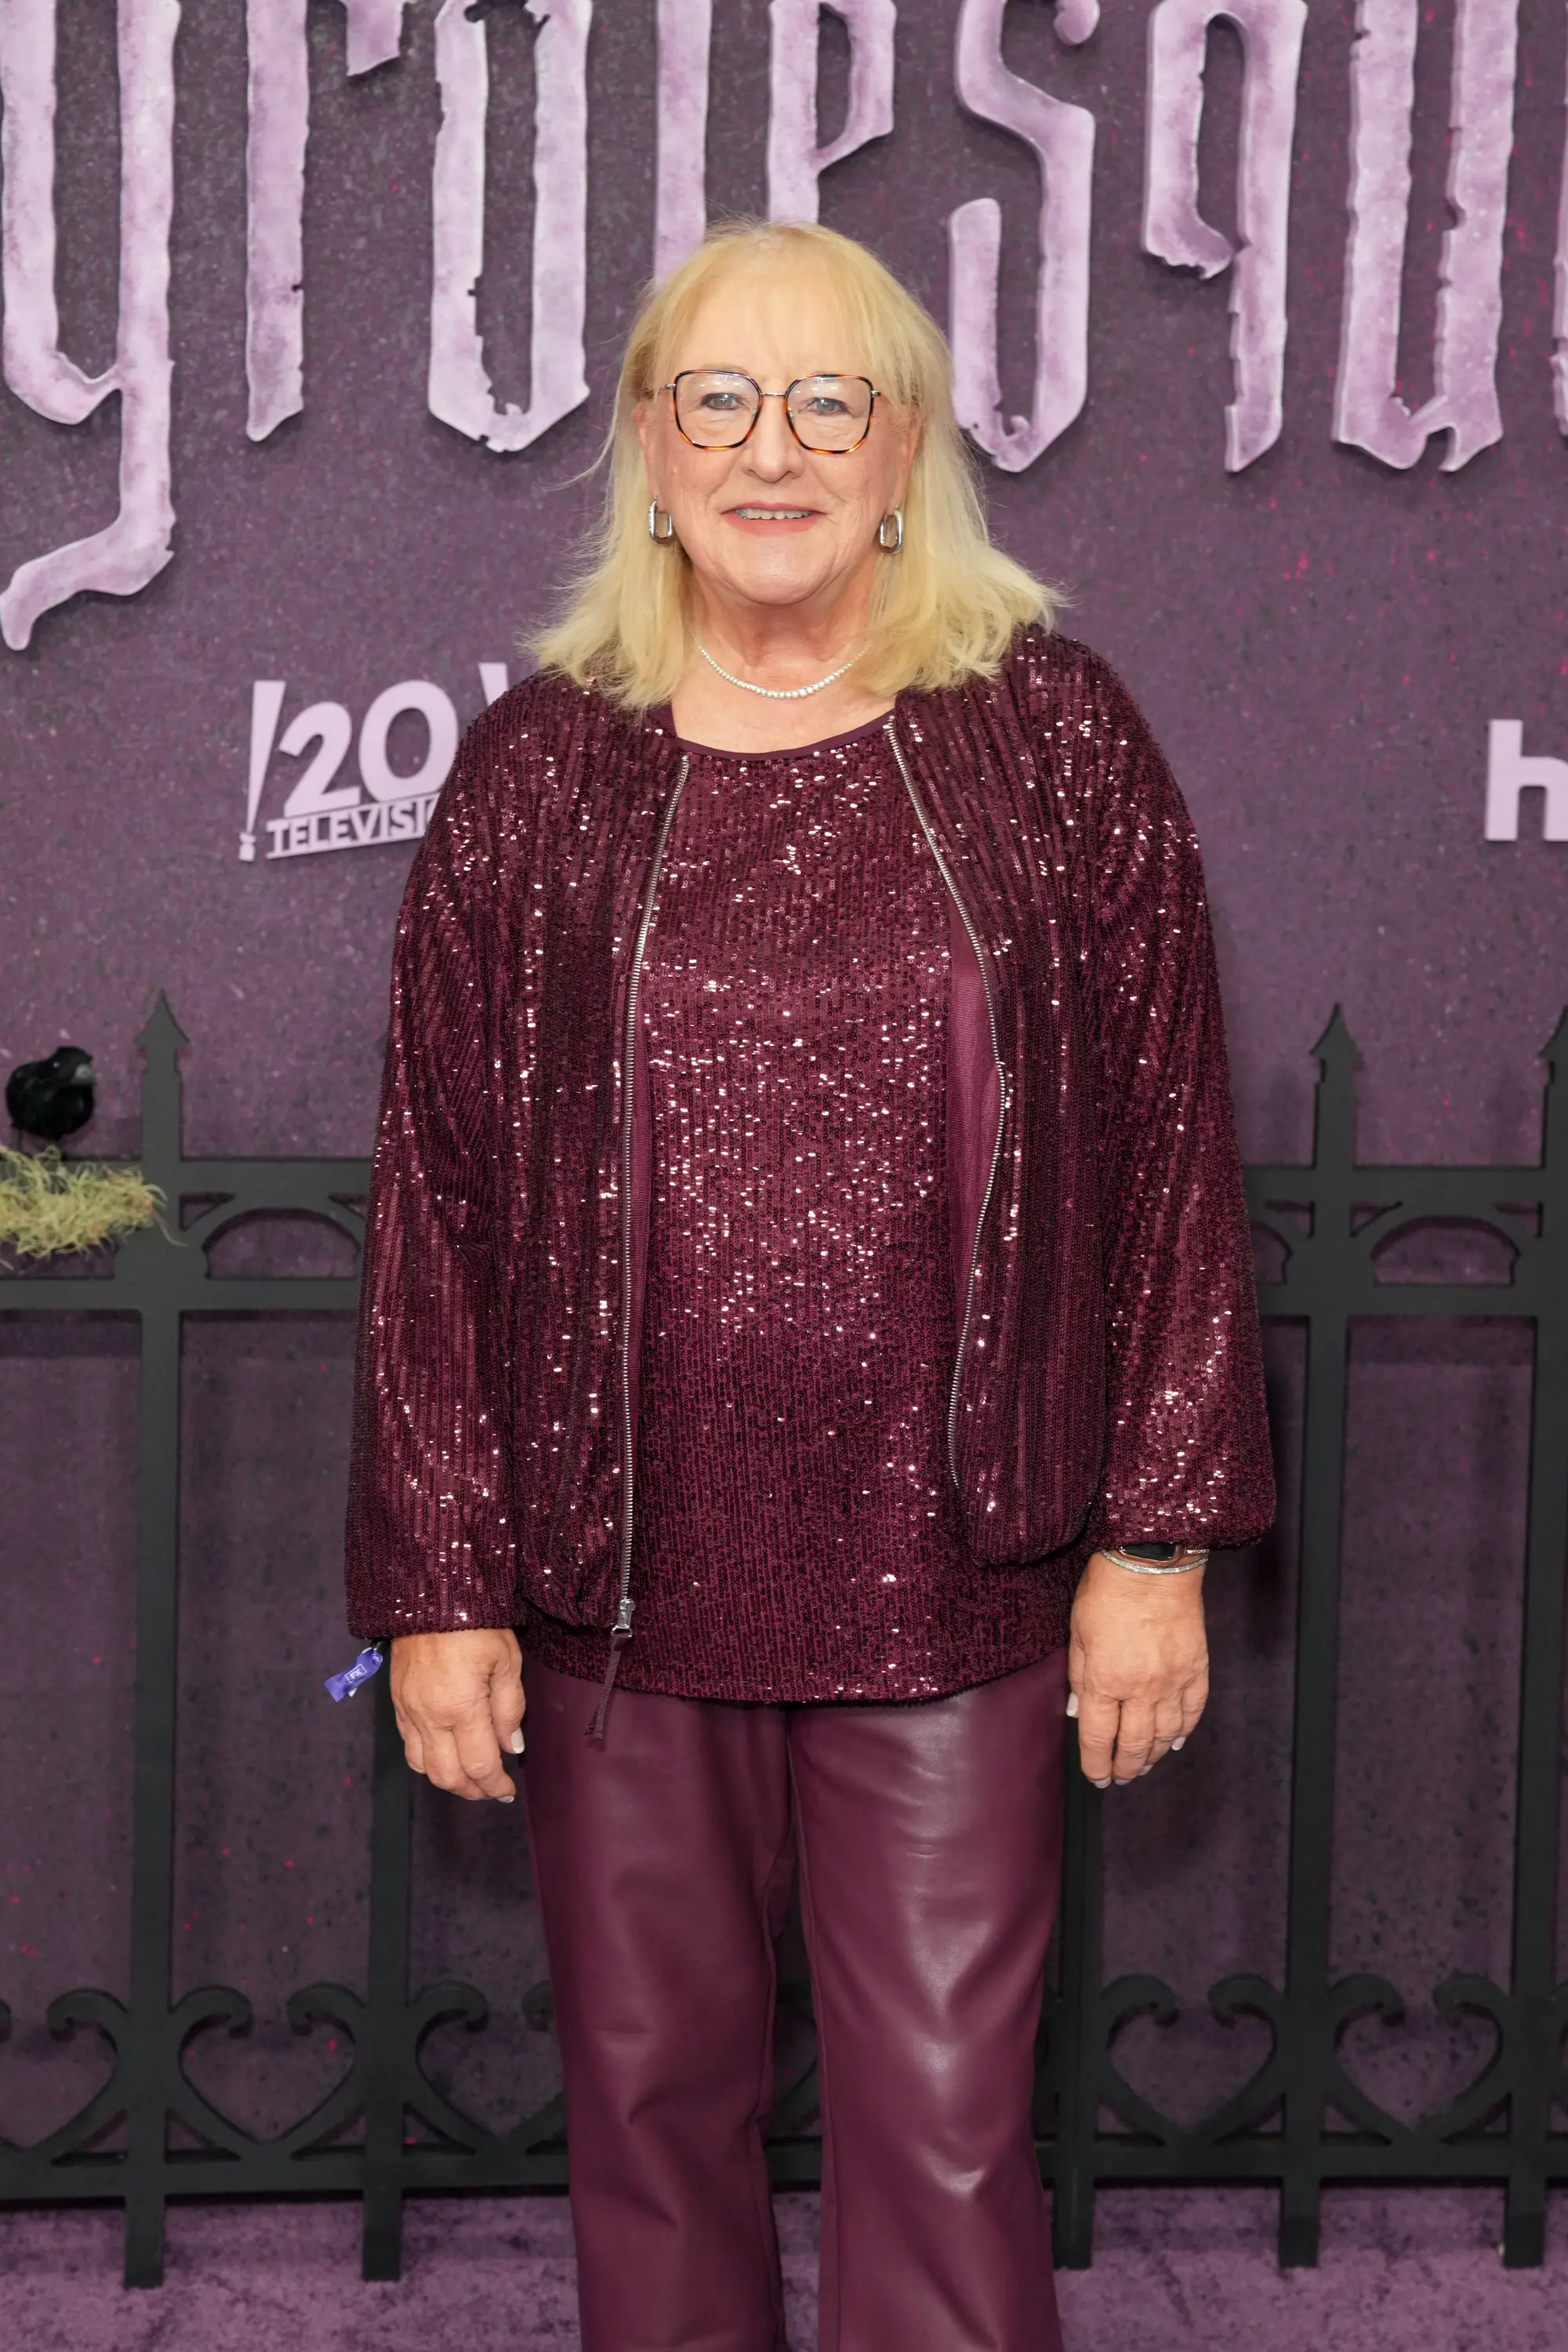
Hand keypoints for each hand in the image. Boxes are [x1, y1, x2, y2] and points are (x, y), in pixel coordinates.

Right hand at [390, 1628, 524, 1802]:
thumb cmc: (477, 1623)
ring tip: (470, 1777)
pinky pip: (408, 1745)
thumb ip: (510, 1708)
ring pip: (422, 1767)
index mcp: (460, 1708)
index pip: (478, 1765)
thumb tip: (512, 1746)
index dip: (495, 1785)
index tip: (507, 1791)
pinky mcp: (396, 1702)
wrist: (430, 1593)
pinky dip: (427, 1760)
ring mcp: (408, 1711)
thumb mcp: (507, 1661)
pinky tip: (444, 1753)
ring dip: (447, 1779)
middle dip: (472, 1791)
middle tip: (491, 1790)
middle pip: (446, 1776)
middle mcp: (429, 1717)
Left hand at [1067, 1551, 1207, 1786]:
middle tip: (1119, 1778)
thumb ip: (1080, 1677)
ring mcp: (1174, 1681)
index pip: (1099, 1739)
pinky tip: (1175, 1742)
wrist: (1153, 1562)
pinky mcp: (1197, 1670)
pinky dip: (1184, 1732)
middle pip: (1135, 1744)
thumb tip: (1081, 1713)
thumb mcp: (1078, 1633)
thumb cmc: (1107, 1591)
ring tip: (1143, 1765)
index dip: (1096, 1764)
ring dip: (1153, 1757)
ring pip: (1166, 1736)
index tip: (1096, 1777)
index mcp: (1106, 1680)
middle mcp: (1142, 1689)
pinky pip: (1193, 1712)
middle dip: (1125, 1768)